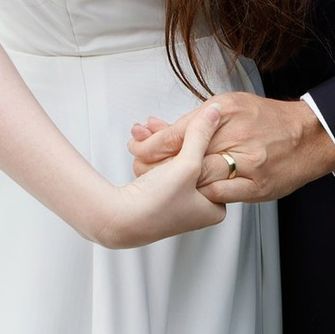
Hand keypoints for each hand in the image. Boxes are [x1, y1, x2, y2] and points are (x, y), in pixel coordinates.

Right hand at [98, 102, 226, 247]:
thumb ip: (201, 135)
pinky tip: (141, 144)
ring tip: (144, 133)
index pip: (215, 163)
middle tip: (157, 127)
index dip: (199, 140)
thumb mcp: (187, 165)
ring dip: (161, 145)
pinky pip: (162, 170)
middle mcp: (198, 209)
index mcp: (215, 208)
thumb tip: (215, 112)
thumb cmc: (155, 205)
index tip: (187, 126)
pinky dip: (153, 157)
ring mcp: (178, 204)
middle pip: (194, 163)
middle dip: (175, 140)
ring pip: (176, 164)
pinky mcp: (160, 200)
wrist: (119, 220)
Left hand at [131, 92, 334, 205]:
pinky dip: (202, 195)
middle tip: (138, 166)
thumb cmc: (269, 119)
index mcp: (225, 112)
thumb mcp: (231, 106)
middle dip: (156, 163)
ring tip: (156, 182)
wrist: (309, 136)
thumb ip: (198, 118)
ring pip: (199, 176)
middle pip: (184, 155)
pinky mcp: (256, 186)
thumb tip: (159, 127)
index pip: (178, 130)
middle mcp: (235, 136)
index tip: (136, 145)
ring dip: (175, 181)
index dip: (152, 142)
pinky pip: (221, 194)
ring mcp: (247, 163)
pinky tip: (188, 195)